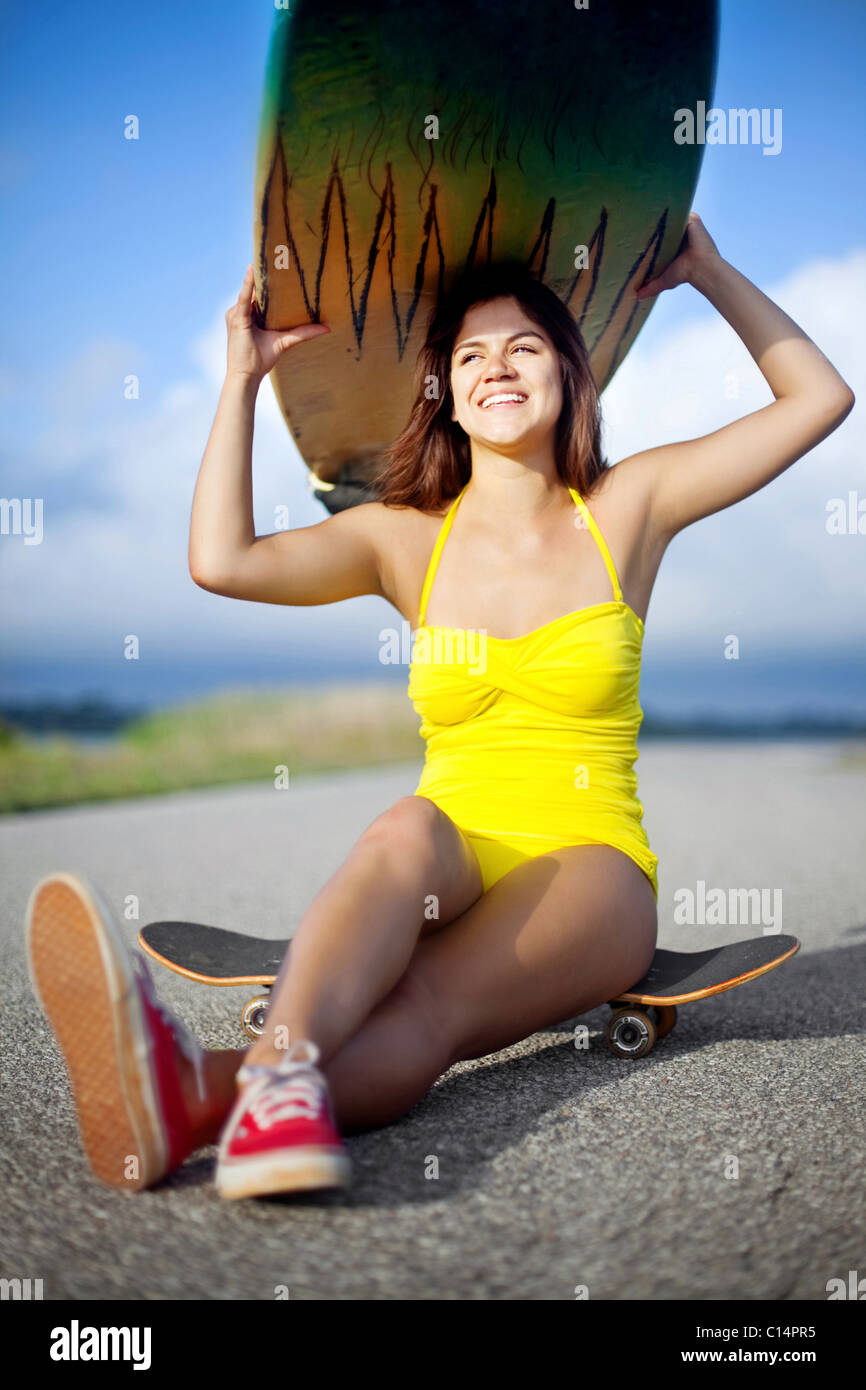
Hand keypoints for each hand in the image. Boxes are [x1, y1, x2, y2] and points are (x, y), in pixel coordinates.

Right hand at [225, 265, 329, 381]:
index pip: (259, 294)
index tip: (279, 264)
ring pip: (250, 292)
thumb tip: (327, 328)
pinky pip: (244, 298)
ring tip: (266, 258)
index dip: (267, 281)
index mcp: (249, 315)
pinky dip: (249, 285)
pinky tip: (253, 271)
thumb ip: (304, 333)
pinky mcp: (237, 318)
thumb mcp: (285, 342)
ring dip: (258, 276)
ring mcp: (236, 314)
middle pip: (255, 290)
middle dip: (264, 275)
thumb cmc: (261, 360)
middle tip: (276, 255)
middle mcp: (240, 312)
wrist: (247, 376)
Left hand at [635, 213, 721, 300]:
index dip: (652, 234)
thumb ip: (651, 287)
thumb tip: (637, 297)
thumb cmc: (685, 274)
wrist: (701, 269)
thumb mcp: (664, 280)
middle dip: (655, 224)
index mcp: (678, 242)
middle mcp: (684, 231)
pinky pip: (679, 211)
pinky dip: (670, 212)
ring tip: (643, 216)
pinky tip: (656, 213)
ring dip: (661, 216)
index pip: (663, 233)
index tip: (636, 235)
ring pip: (672, 216)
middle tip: (636, 225)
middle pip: (666, 223)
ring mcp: (689, 224)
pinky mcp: (693, 220)